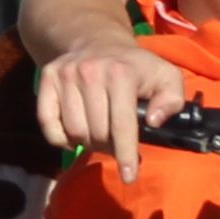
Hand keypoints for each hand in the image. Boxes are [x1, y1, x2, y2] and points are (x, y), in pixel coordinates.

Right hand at [38, 35, 192, 176]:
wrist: (98, 41)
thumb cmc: (136, 67)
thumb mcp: (166, 76)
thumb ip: (172, 99)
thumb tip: (153, 121)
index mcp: (121, 73)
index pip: (122, 124)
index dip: (126, 154)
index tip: (129, 177)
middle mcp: (90, 71)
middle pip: (96, 132)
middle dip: (110, 147)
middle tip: (117, 144)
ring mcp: (65, 74)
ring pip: (74, 131)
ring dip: (88, 142)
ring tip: (100, 135)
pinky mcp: (47, 78)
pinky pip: (48, 125)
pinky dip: (61, 138)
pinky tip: (76, 134)